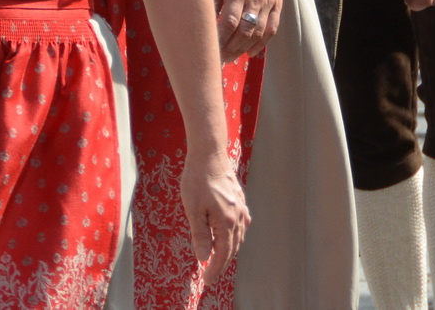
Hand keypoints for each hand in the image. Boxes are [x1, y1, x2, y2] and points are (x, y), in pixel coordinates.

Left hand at [180, 149, 248, 279]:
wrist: (209, 153)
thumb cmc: (197, 179)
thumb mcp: (193, 209)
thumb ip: (200, 235)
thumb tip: (204, 257)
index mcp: (227, 221)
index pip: (223, 253)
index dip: (216, 269)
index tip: (207, 281)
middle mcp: (238, 216)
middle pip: (233, 247)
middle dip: (223, 263)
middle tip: (212, 274)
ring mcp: (240, 206)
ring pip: (239, 236)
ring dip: (230, 250)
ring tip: (219, 258)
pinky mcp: (239, 198)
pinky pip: (241, 223)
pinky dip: (235, 235)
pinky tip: (231, 234)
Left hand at [213, 0, 280, 60]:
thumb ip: (212, 0)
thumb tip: (202, 22)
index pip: (229, 22)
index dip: (220, 40)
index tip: (210, 51)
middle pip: (244, 31)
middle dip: (231, 49)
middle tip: (218, 60)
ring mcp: (269, 1)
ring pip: (258, 33)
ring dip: (244, 49)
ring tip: (230, 58)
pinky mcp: (277, 2)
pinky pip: (272, 28)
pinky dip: (262, 43)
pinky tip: (250, 52)